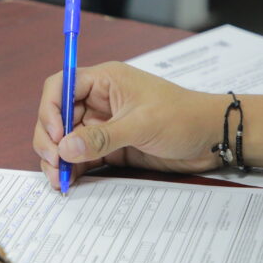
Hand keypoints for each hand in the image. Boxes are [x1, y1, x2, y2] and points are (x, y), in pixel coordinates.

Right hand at [32, 62, 222, 189]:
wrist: (213, 138)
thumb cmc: (182, 118)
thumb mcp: (141, 125)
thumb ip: (101, 138)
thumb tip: (64, 149)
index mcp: (104, 81)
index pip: (61, 86)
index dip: (51, 110)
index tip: (57, 137)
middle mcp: (98, 101)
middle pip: (58, 116)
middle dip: (50, 140)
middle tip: (53, 164)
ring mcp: (102, 125)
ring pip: (66, 139)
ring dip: (58, 158)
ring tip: (58, 179)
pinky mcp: (109, 147)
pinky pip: (82, 156)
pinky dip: (72, 168)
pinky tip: (68, 181)